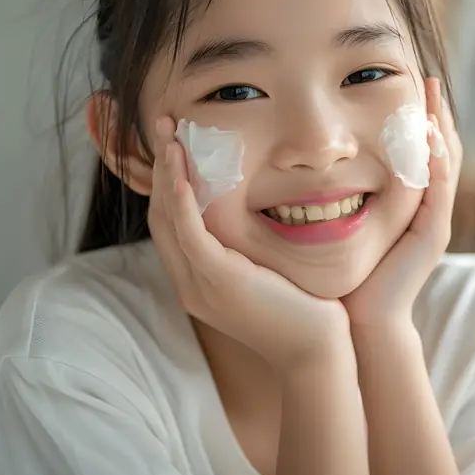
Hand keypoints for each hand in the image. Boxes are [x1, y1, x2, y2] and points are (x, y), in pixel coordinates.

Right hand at [148, 116, 350, 375]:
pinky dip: (181, 198)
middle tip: (162, 123)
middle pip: (159, 213)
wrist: (316, 351)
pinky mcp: (217, 281)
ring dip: (165, 170)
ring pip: (167, 217)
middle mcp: (188, 281)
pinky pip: (189, 232)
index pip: (169, 221)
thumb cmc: (300, 309)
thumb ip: (247, 245)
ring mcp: (198, 284)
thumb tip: (255, 208)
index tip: (173, 142)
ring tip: (167, 131)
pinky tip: (181, 169)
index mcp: (197, 278)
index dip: (166, 179)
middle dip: (158, 165)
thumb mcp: (264, 272)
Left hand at [342, 78, 462, 325]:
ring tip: (434, 100)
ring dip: (442, 131)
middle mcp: (428, 209)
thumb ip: (336, 196)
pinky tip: (430, 138)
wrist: (362, 318)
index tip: (410, 85)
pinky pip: (439, 191)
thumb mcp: (343, 224)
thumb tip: (305, 166)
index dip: (419, 120)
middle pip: (441, 152)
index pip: (420, 152)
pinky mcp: (433, 236)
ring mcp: (435, 221)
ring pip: (446, 166)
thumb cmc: (348, 273)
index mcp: (410, 204)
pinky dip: (436, 162)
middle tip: (431, 81)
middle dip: (437, 115)